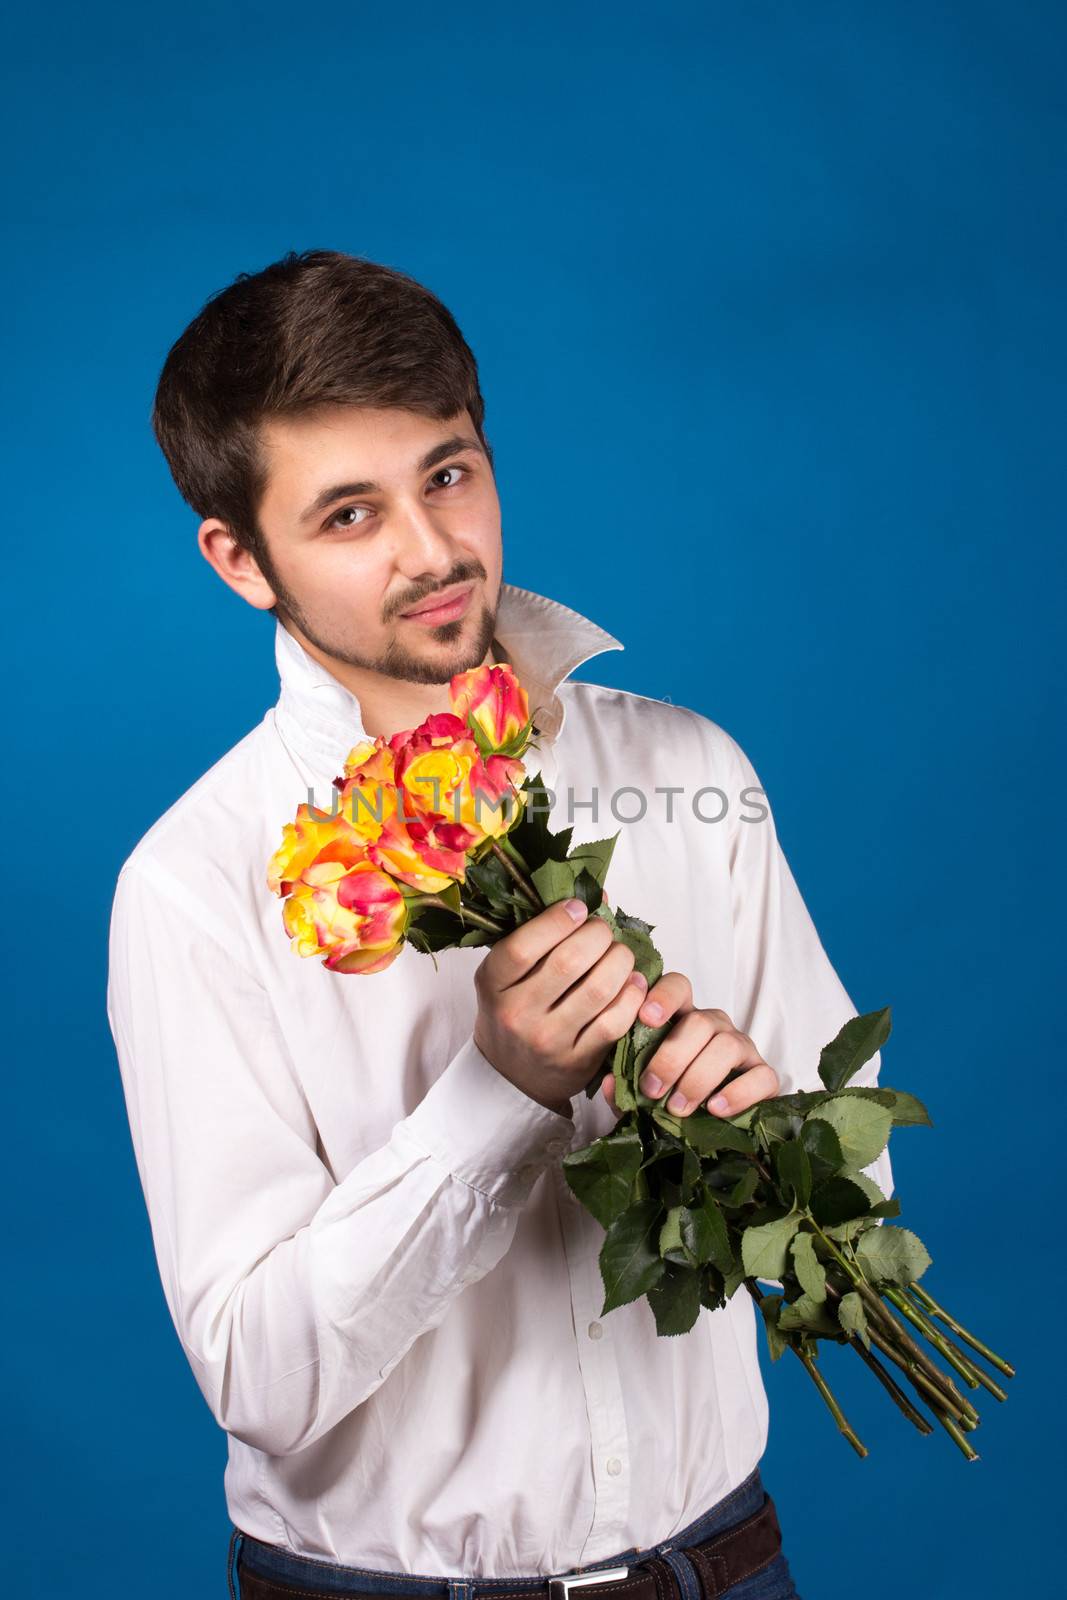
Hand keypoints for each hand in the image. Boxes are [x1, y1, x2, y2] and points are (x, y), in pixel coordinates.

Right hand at [474, 897, 650, 1116]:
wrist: (510, 1075)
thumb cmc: (512, 1009)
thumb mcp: (508, 972)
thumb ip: (542, 933)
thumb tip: (596, 895)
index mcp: (492, 984)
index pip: (523, 947)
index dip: (557, 920)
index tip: (578, 908)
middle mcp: (517, 1014)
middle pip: (569, 962)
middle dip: (598, 935)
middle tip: (603, 931)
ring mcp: (549, 1040)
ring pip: (600, 988)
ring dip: (620, 960)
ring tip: (620, 954)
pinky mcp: (578, 1061)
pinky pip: (616, 1020)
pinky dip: (632, 994)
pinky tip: (632, 983)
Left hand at [600, 970, 777, 1119]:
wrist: (707, 1129)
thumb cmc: (668, 1100)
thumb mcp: (639, 1093)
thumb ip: (624, 1085)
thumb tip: (611, 1082)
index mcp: (682, 1018)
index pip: (678, 987)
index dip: (663, 996)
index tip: (645, 1018)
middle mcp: (715, 1026)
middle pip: (700, 1022)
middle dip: (672, 1056)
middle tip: (652, 1089)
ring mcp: (743, 1048)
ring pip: (726, 1045)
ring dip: (698, 1078)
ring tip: (678, 1108)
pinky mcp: (764, 1076)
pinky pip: (761, 1076)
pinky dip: (738, 1092)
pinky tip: (716, 1109)